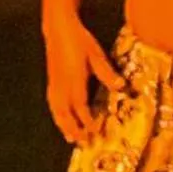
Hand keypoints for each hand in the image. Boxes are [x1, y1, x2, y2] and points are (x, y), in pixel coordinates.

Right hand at [44, 15, 123, 143]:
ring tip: (69, 137)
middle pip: (66, 113)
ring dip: (63, 125)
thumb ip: (107, 73)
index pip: (81, 106)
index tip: (95, 131)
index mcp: (74, 79)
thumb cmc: (79, 40)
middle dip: (73, 129)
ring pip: (57, 110)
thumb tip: (121, 86)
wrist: (58, 28)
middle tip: (82, 142)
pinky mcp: (51, 81)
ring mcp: (55, 84)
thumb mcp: (96, 55)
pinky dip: (57, 115)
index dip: (87, 120)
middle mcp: (62, 85)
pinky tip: (60, 118)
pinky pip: (53, 104)